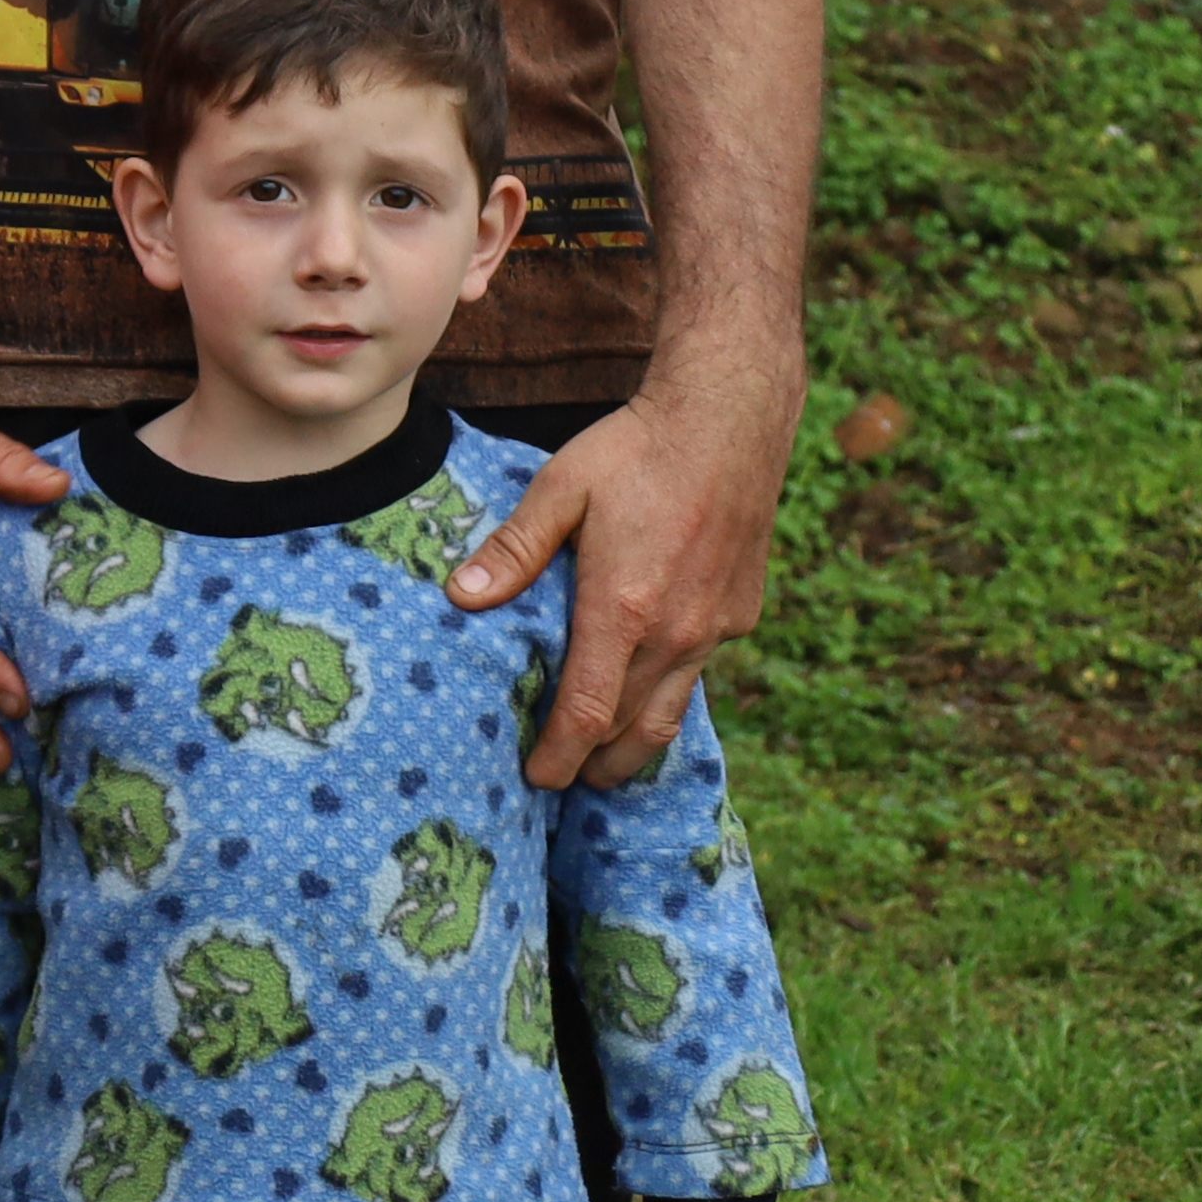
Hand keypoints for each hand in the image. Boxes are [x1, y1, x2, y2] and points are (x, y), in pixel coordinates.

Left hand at [454, 379, 791, 785]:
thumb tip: (461, 597)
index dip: (559, 755)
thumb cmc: (636, 450)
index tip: (536, 779)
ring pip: (672, 711)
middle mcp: (677, 631)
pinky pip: (698, 672)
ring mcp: (716, 626)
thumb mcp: (558, 490)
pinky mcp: (740, 613)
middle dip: (594, 765)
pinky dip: (666, 695)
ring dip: (636, 747)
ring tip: (604, 765)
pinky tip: (642, 692)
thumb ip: (513, 551)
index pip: (587, 712)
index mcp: (624, 609)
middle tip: (561, 782)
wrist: (731, 419)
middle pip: (631, 729)